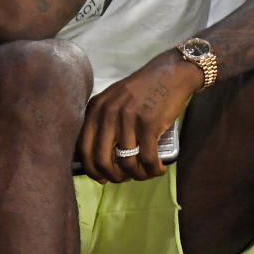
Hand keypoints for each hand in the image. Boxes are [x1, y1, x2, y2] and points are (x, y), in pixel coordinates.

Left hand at [78, 50, 199, 182]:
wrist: (169, 75)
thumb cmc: (141, 91)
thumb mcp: (112, 100)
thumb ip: (101, 122)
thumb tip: (96, 158)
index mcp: (96, 108)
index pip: (83, 147)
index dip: (91, 169)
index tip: (101, 178)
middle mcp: (108, 114)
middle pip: (102, 160)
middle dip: (113, 176)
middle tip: (124, 179)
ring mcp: (128, 119)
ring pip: (127, 163)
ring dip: (138, 175)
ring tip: (145, 173)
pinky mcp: (149, 125)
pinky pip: (148, 160)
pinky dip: (154, 170)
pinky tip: (158, 169)